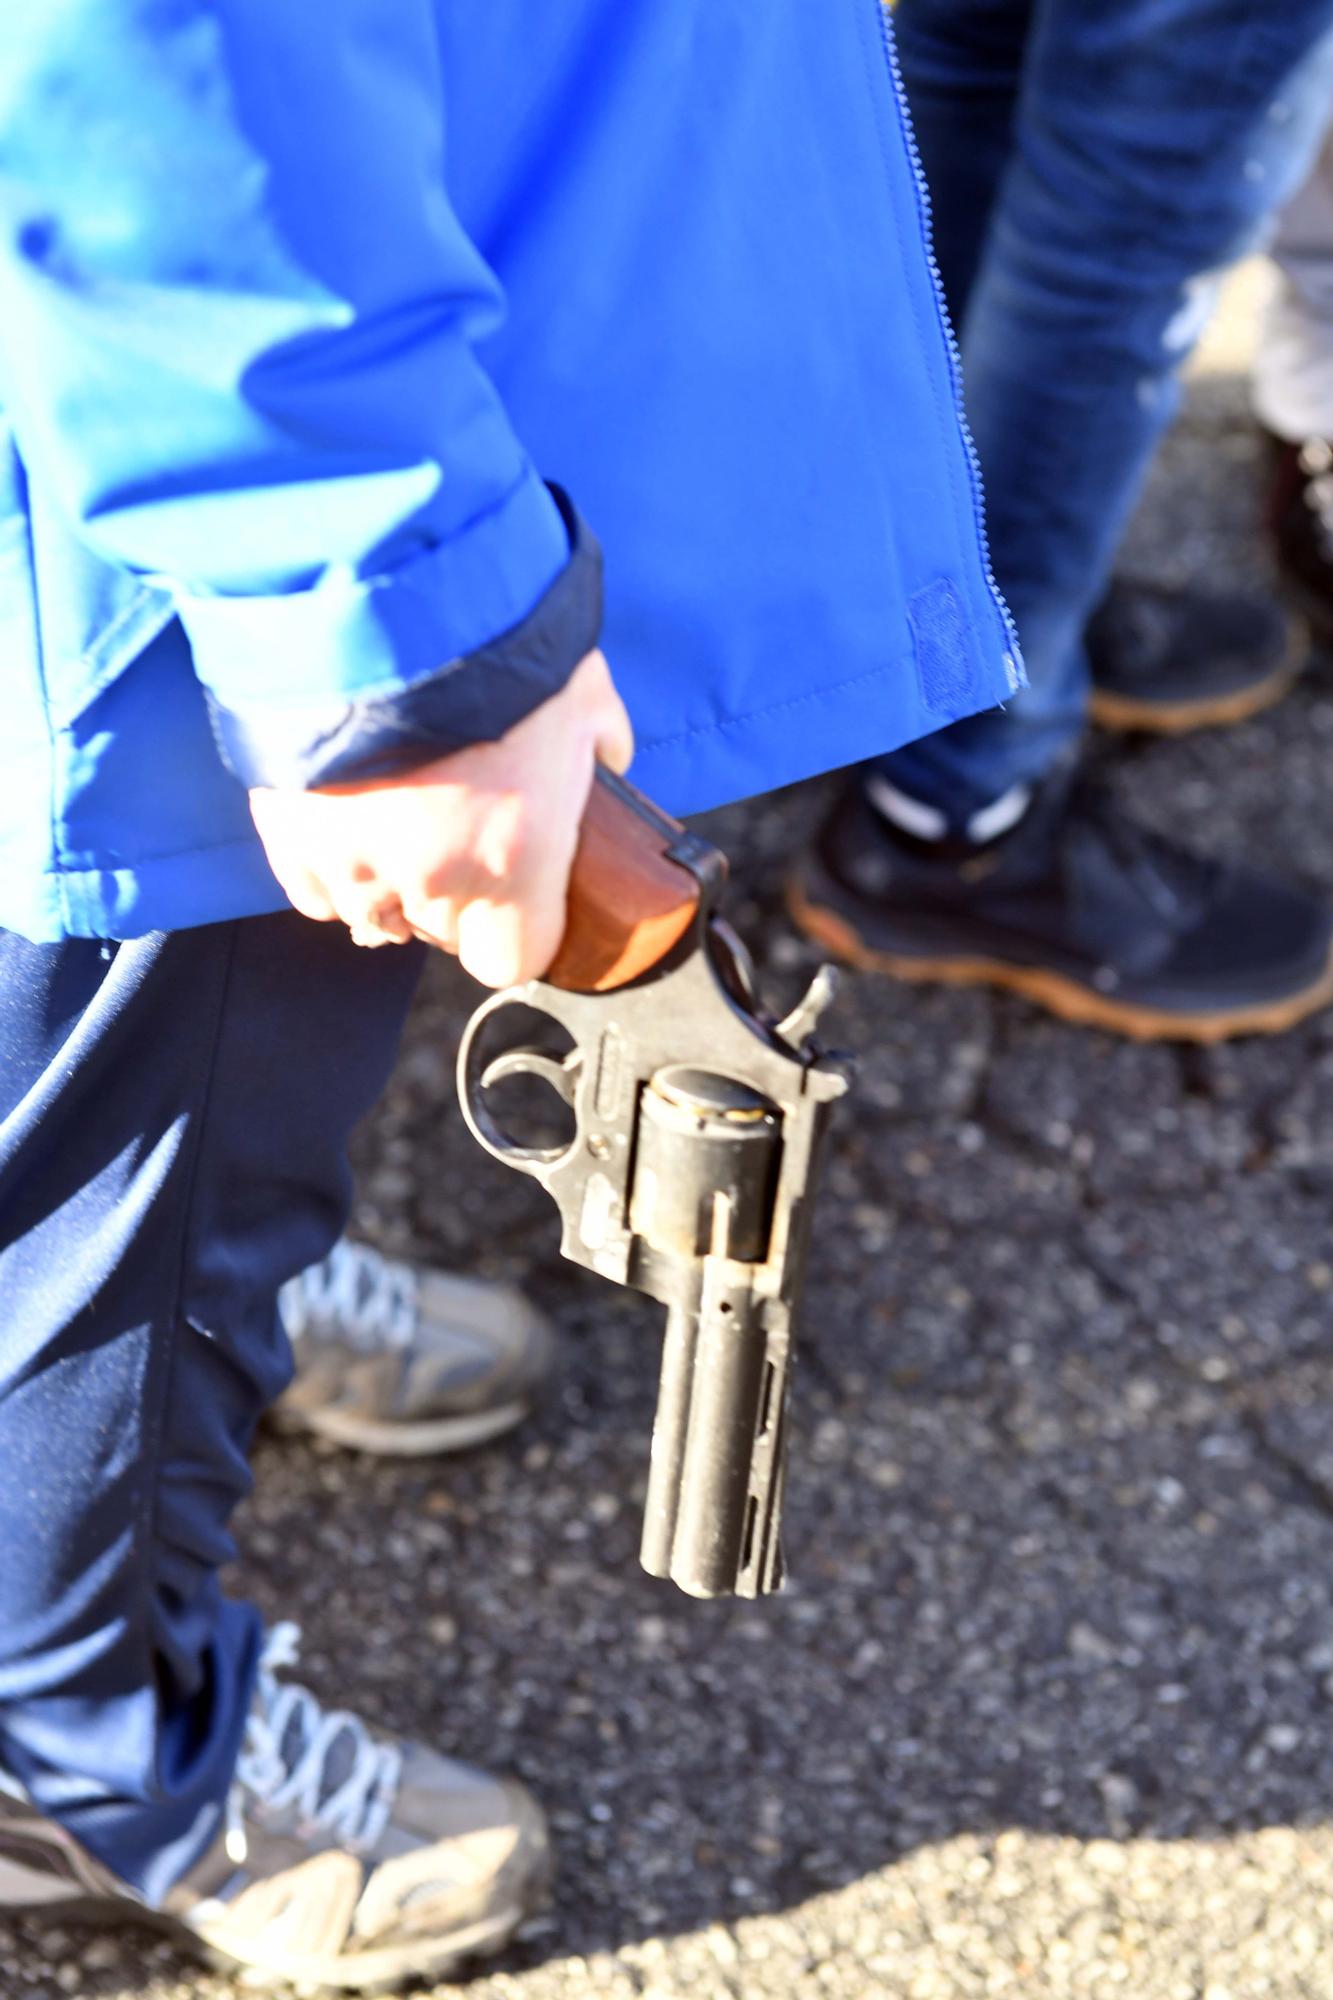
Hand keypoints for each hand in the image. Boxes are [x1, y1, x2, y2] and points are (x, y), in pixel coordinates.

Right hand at [248, 649, 633, 986]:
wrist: (382, 582)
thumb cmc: (498, 638)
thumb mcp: (586, 698)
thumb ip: (599, 754)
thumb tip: (607, 767)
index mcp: (513, 861)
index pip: (514, 960)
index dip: (524, 933)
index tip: (528, 905)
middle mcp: (431, 877)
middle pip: (446, 937)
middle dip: (463, 901)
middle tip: (470, 837)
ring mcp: (350, 859)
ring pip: (375, 921)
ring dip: (395, 889)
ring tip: (405, 831)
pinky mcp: (287, 830)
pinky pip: (312, 892)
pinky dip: (333, 873)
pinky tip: (351, 832)